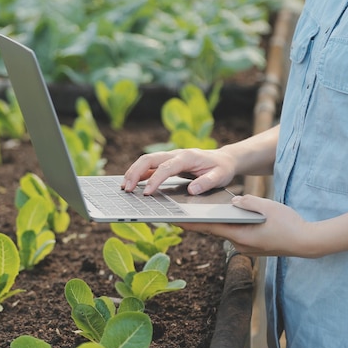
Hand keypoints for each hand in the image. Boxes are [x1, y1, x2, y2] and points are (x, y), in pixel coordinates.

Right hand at [121, 148, 236, 194]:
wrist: (224, 159)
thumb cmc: (222, 169)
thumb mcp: (220, 176)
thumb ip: (207, 183)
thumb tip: (192, 190)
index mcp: (187, 157)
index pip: (166, 167)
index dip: (155, 179)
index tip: (147, 193)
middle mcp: (175, 154)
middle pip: (149, 159)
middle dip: (135, 173)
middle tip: (126, 189)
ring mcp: (170, 157)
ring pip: (146, 160)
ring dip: (133, 172)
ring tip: (124, 187)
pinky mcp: (167, 162)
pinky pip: (149, 166)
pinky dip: (138, 173)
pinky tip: (131, 184)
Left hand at [177, 195, 319, 257]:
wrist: (308, 242)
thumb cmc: (289, 224)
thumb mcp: (267, 206)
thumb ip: (247, 202)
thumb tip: (234, 202)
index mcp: (240, 235)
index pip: (208, 228)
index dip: (189, 223)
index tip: (173, 219)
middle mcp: (239, 245)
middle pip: (214, 230)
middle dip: (198, 222)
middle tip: (179, 213)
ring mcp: (246, 248)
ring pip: (225, 232)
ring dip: (214, 223)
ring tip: (199, 212)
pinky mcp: (253, 247)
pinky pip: (235, 234)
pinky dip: (228, 226)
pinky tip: (226, 217)